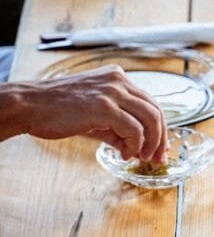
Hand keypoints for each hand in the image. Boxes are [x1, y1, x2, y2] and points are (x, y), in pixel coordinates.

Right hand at [8, 65, 167, 160]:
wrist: (29, 105)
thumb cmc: (57, 110)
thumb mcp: (94, 116)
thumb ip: (117, 128)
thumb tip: (137, 148)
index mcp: (117, 78)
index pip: (151, 103)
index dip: (160, 128)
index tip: (159, 148)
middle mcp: (118, 80)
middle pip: (156, 111)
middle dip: (160, 139)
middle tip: (157, 158)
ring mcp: (112, 91)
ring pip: (150, 119)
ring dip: (150, 144)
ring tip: (140, 157)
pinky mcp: (104, 107)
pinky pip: (134, 129)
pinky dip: (134, 145)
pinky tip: (123, 154)